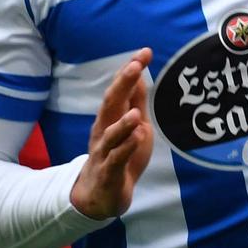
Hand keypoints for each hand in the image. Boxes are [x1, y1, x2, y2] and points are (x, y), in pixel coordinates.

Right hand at [71, 51, 153, 220]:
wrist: (102, 196)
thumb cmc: (120, 156)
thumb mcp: (134, 126)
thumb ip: (136, 102)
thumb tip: (141, 73)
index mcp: (111, 117)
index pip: (119, 88)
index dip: (130, 70)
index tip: (145, 52)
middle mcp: (104, 130)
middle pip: (111, 104)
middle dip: (122, 85)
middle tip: (135, 67)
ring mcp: (104, 151)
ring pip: (111, 134)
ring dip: (123, 122)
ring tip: (136, 111)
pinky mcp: (108, 172)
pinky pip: (116, 159)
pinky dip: (126, 148)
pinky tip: (137, 138)